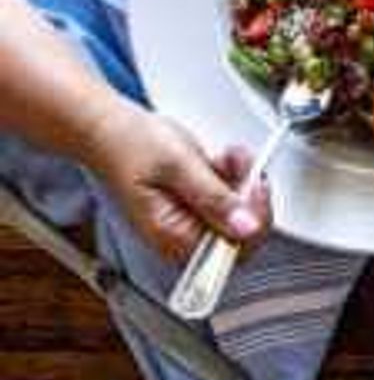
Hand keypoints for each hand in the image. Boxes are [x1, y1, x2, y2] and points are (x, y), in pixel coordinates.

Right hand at [90, 106, 269, 263]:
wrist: (111, 129)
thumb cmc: (127, 145)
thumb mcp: (177, 166)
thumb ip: (213, 199)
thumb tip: (245, 227)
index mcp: (175, 239)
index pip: (235, 250)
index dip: (254, 220)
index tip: (256, 187)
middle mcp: (185, 239)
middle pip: (244, 233)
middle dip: (250, 196)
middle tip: (243, 166)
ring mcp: (195, 223)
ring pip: (243, 214)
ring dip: (243, 182)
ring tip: (228, 157)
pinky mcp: (201, 208)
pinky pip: (234, 201)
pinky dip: (236, 178)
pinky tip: (223, 160)